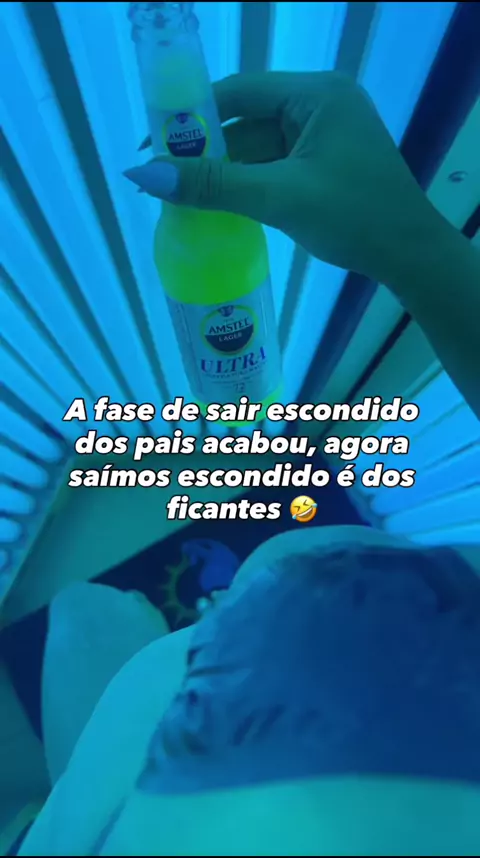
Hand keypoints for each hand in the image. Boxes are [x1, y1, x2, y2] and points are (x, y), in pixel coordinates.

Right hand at [123, 71, 444, 285]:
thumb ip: (213, 185)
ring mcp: (324, 136)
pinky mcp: (324, 164)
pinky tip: (217, 206)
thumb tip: (142, 174)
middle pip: (246, 121)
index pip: (238, 92)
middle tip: (161, 180)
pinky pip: (274, 167)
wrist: (410, 257)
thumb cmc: (354, 218)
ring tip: (180, 198)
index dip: (191, 117)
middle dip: (206, 153)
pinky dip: (247, 186)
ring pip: (257, 149)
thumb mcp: (280, 198)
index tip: (151, 144)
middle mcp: (320, 105)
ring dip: (225, 174)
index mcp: (316, 95)